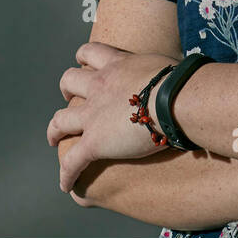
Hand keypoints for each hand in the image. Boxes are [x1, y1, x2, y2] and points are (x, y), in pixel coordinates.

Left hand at [47, 42, 181, 194]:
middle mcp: (99, 86)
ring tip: (54, 139)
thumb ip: (163, 73)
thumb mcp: (168, 67)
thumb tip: (182, 78)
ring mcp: (93, 115)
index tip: (84, 64)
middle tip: (71, 99)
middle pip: (69, 81)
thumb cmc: (182, 82)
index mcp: (117, 66)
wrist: (176, 98)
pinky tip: (66, 184)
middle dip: (67, 90)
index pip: (91, 52)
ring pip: (59, 120)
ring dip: (54, 130)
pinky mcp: (94, 142)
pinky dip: (67, 174)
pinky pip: (72, 161)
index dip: (84, 59)